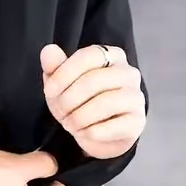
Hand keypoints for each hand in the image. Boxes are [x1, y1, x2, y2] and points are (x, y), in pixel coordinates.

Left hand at [41, 44, 145, 158]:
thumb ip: (54, 67)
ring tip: (70, 125)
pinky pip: (112, 127)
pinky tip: (85, 133)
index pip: (88, 56)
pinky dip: (91, 132)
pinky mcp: (137, 121)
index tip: (49, 91)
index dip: (64, 73)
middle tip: (60, 114)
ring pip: (104, 103)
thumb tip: (48, 50)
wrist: (96, 135)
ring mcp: (136, 97)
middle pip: (94, 80)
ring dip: (79, 117)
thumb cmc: (79, 103)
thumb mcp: (61, 85)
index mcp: (111, 56)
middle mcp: (128, 73)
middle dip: (69, 100)